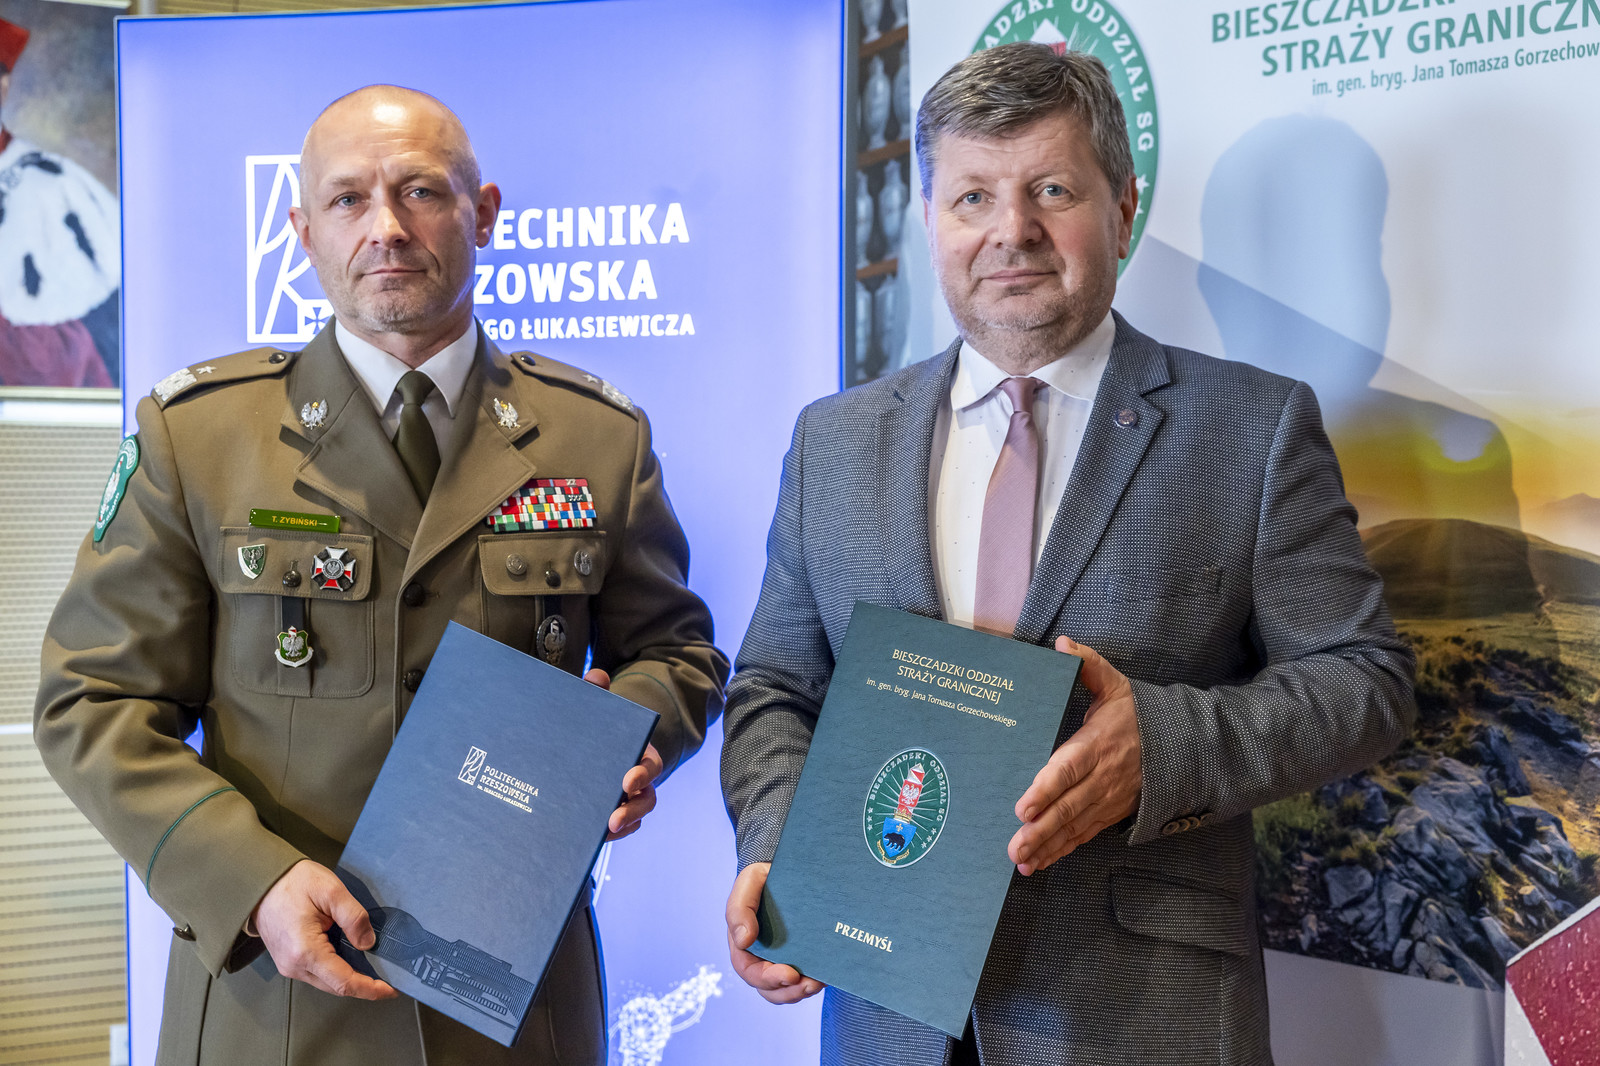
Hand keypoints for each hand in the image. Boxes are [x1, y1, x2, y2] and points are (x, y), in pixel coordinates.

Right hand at [252, 859, 396, 999]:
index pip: (344, 982)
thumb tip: (369, 943)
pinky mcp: (289, 961)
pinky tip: (352, 958)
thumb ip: (354, 917)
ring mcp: (289, 966)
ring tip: (374, 967)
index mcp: (305, 952)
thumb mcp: (331, 890)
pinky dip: (338, 970)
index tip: (391, 989)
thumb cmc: (292, 883)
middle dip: (365, 985)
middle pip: (337, 986)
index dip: (370, 989)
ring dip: (351, 977)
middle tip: (389, 977)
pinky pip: (318, 973)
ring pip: (327, 982)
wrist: (260, 883)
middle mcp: (294, 966)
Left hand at [586, 668, 663, 840]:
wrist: (591, 746)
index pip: (650, 765)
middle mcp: (638, 779)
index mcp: (639, 753)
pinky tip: (592, 839)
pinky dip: (610, 835)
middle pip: (646, 798)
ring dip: (622, 827)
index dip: (642, 775)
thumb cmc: (598, 727)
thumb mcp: (597, 710)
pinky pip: (618, 829)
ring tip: (603, 834)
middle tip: (614, 819)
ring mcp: (627, 799)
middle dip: (632, 810)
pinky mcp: (613, 812)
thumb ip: (597, 693)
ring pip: (634, 817)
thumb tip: (595, 677)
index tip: (627, 782)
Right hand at [725, 862, 824, 1002]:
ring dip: (801, 992)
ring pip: (787, 990)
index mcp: (744, 945)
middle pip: (770, 988)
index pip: (751, 972)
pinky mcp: (800, 957)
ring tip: (818, 983)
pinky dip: (812, 982)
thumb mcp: (748, 886)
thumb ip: (739, 910)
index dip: (769, 979)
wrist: (786, 871)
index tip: (791, 974)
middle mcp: (760, 957)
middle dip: (789, 992)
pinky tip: (825, 975)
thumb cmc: (761, 879)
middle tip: (810, 985)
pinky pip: (803, 979)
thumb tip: (743, 940)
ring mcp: (780, 959)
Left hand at [1008, 637, 1141, 875]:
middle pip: (1069, 807)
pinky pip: (1083, 836)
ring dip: (1048, 846)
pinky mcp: (1108, 814)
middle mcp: (1102, 777)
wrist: (1182, 746)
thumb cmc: (1137, 715)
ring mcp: (1106, 800)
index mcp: (1097, 745)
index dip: (1046, 789)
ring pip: (1074, 827)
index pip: (1069, 769)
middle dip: (1041, 829)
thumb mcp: (1116, 685)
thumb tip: (1063, 644)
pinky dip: (1061, 851)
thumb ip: (1089, 665)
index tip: (1023, 806)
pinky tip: (1038, 864)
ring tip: (1021, 860)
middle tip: (1015, 844)